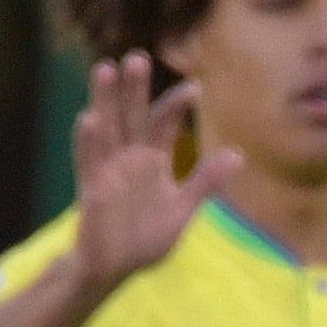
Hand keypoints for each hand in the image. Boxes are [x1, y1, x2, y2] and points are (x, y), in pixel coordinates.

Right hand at [69, 54, 236, 288]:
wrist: (116, 269)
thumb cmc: (146, 237)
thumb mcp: (183, 208)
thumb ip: (205, 181)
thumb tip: (238, 155)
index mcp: (152, 161)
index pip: (164, 125)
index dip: (176, 106)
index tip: (195, 88)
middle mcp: (129, 159)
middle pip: (132, 117)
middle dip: (134, 89)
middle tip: (137, 56)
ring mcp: (109, 172)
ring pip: (107, 129)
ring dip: (105, 101)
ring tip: (106, 69)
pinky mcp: (93, 190)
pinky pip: (89, 162)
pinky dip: (88, 142)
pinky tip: (88, 118)